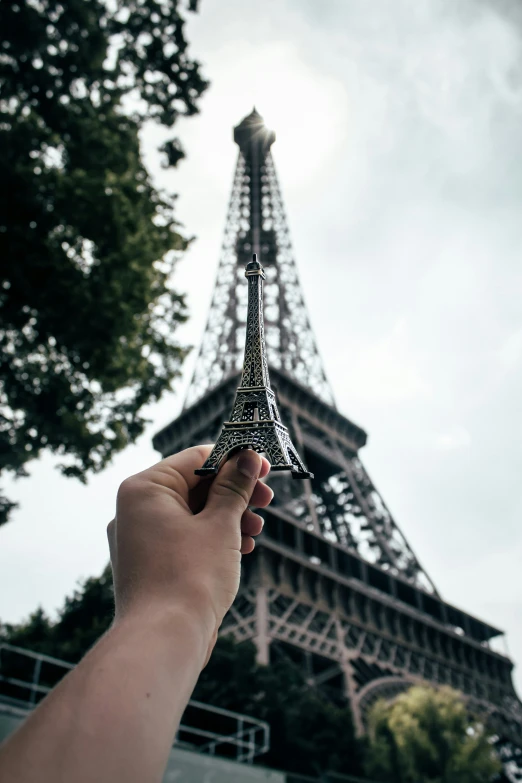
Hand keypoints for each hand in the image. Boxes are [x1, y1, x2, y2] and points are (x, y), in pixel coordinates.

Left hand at [107, 445, 272, 664]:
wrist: (163, 641)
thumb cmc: (189, 579)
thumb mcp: (220, 524)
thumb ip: (234, 487)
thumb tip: (246, 457)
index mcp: (145, 489)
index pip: (195, 459)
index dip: (234, 459)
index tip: (263, 465)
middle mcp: (136, 509)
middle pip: (195, 485)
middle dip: (234, 492)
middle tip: (266, 498)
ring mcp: (141, 537)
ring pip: (193, 512)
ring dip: (228, 516)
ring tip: (256, 529)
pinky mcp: (151, 562)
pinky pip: (185, 536)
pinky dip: (212, 537)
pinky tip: (241, 547)